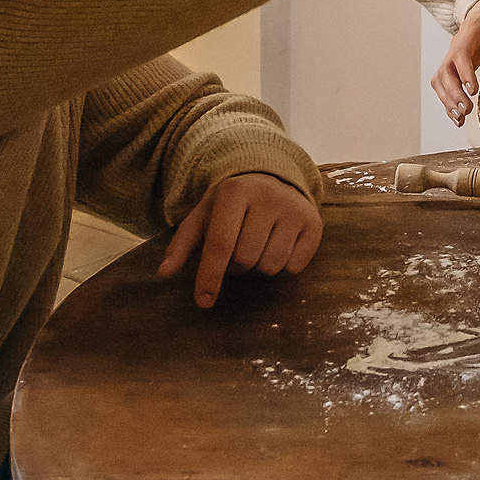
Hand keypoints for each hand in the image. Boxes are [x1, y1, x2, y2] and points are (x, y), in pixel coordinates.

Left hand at [157, 172, 324, 308]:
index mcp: (235, 192)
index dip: (210, 276)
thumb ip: (183, 244)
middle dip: (236, 265)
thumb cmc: (232, 204)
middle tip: (237, 250)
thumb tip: (164, 272)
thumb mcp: (204, 215)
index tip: (204, 301)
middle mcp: (268, 197)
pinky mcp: (314, 223)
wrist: (274, 177)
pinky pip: (294, 267)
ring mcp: (294, 209)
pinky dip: (283, 265)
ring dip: (259, 266)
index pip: (220, 244)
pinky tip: (279, 245)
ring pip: (271, 266)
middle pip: (246, 259)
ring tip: (258, 246)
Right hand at [431, 0, 479, 124]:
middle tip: (466, 109)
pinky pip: (443, 85)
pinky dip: (447, 101)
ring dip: (447, 99)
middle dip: (453, 92)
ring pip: (439, 80)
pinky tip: (457, 117)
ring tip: (460, 118)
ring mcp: (451, 57)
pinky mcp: (452, 67)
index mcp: (469, 32)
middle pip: (445, 71)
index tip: (472, 90)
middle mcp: (455, 45)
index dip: (464, 72)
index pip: (460, 54)